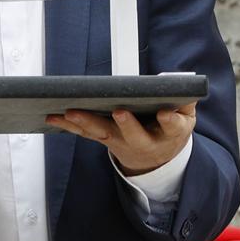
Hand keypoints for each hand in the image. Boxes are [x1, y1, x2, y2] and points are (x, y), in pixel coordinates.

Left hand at [44, 103, 195, 175]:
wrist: (155, 158)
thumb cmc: (168, 131)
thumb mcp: (186, 118)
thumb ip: (185, 101)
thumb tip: (181, 82)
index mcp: (168, 134)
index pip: (173, 127)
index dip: (170, 121)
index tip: (165, 113)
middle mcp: (143, 141)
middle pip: (134, 134)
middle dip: (127, 124)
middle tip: (120, 112)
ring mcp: (121, 141)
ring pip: (104, 133)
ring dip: (87, 123)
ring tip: (71, 112)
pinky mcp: (104, 139)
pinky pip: (85, 133)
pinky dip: (69, 125)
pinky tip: (53, 116)